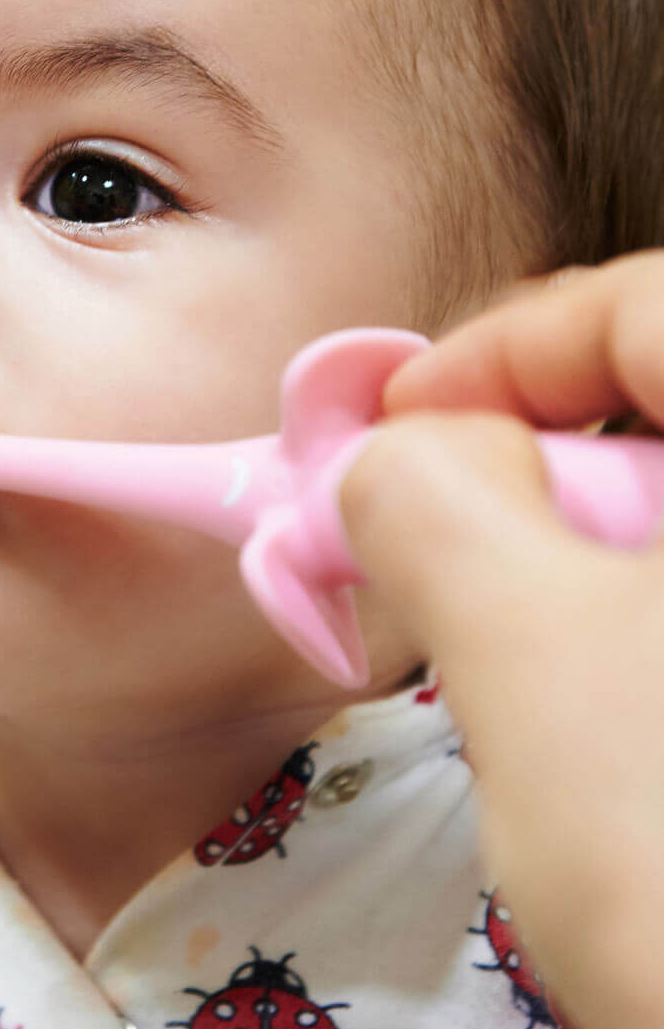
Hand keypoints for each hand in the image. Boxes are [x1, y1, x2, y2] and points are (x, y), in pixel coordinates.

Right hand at [339, 250, 663, 1028]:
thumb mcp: (535, 663)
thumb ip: (431, 503)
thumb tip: (395, 454)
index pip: (647, 301)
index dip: (500, 349)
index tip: (391, 434)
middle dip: (546, 468)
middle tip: (448, 558)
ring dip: (598, 560)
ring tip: (533, 663)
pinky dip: (651, 629)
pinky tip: (627, 727)